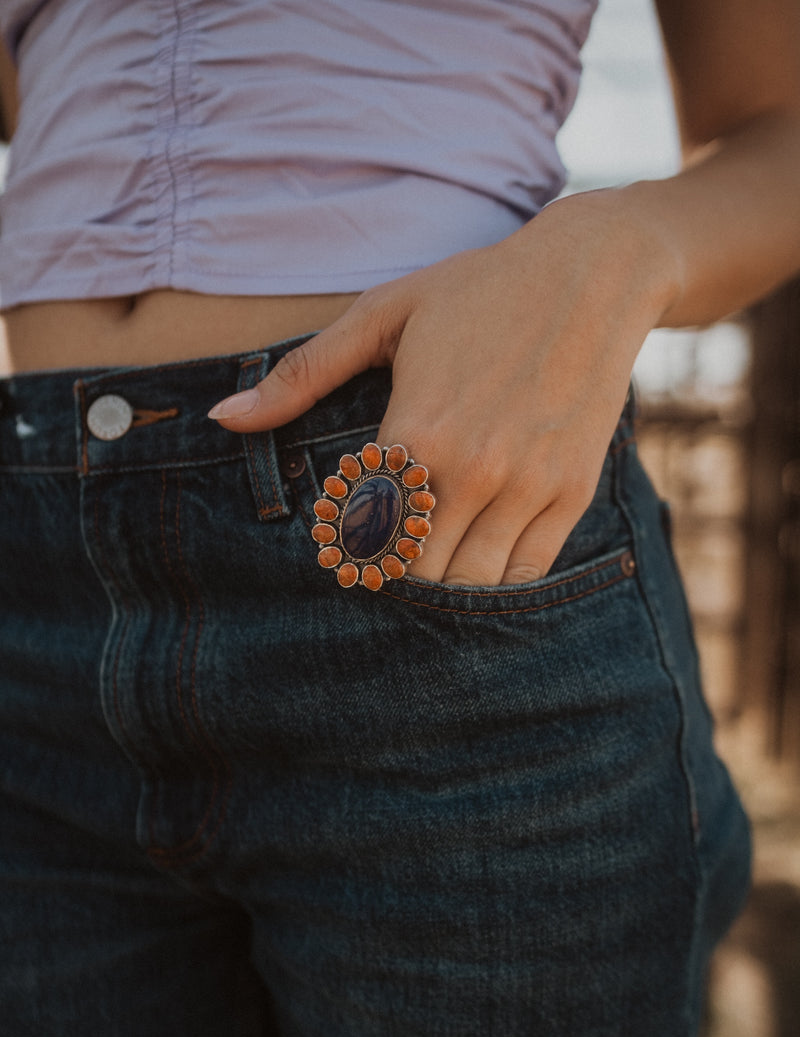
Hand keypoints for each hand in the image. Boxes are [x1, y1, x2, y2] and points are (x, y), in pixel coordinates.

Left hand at [209, 189, 676, 584]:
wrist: (592, 274)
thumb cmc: (477, 292)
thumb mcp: (382, 316)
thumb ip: (301, 376)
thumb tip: (223, 418)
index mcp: (414, 433)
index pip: (363, 538)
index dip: (350, 554)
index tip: (348, 547)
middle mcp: (471, 471)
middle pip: (415, 573)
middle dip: (395, 574)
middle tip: (388, 557)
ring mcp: (527, 486)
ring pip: (471, 583)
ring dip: (445, 583)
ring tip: (434, 556)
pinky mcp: (571, 493)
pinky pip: (527, 572)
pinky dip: (498, 581)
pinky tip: (480, 553)